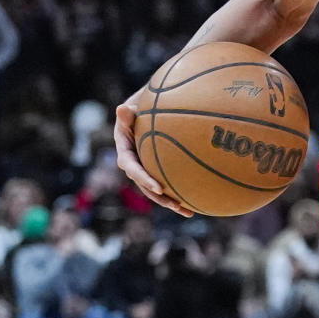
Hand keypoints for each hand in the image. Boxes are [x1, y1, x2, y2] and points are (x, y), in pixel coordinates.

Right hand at [114, 93, 193, 216]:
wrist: (146, 108)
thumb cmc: (140, 106)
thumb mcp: (133, 108)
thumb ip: (127, 113)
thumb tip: (122, 108)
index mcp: (124, 151)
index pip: (131, 168)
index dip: (144, 179)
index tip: (158, 188)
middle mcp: (133, 163)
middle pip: (145, 185)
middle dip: (160, 198)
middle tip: (175, 205)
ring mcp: (145, 168)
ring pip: (156, 190)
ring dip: (171, 202)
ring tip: (189, 211)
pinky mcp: (156, 169)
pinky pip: (167, 182)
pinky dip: (179, 192)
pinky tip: (196, 201)